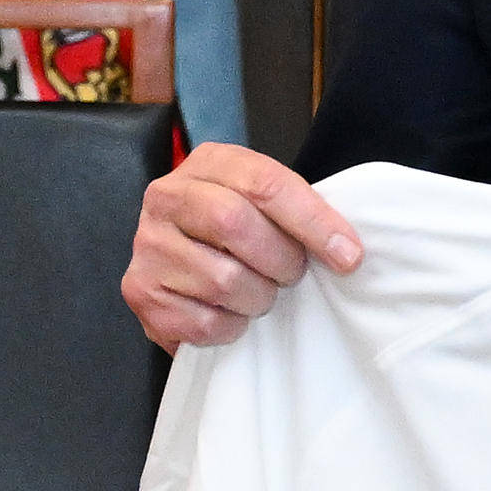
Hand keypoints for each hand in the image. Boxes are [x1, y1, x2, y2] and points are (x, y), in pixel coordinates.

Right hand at [123, 145, 361, 349]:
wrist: (177, 262)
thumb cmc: (233, 234)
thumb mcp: (261, 203)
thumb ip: (296, 211)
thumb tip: (346, 250)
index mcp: (206, 164)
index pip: (263, 183)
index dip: (312, 221)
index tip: (348, 255)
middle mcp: (167, 197)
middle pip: (234, 224)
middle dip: (281, 260)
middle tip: (293, 275)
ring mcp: (148, 246)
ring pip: (223, 280)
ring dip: (258, 298)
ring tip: (258, 293)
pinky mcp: (141, 293)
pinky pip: (205, 322)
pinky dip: (232, 326)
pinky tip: (229, 313)